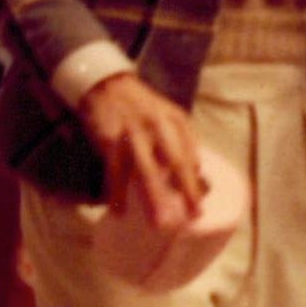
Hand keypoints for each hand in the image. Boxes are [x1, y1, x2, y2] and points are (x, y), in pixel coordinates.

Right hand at [77, 71, 206, 235]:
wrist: (106, 83)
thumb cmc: (141, 105)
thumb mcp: (168, 115)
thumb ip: (183, 140)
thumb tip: (197, 174)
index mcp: (176, 120)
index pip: (191, 154)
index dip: (196, 182)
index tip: (199, 208)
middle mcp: (159, 125)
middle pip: (176, 162)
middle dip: (186, 190)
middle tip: (193, 215)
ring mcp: (134, 133)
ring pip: (146, 171)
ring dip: (153, 198)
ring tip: (159, 223)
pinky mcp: (111, 140)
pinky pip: (116, 171)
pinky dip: (116, 192)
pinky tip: (119, 210)